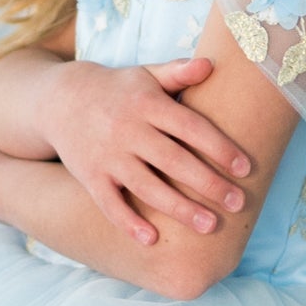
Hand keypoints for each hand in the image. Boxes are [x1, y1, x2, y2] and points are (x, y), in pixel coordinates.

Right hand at [45, 52, 253, 252]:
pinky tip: (153, 239)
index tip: (245, 168)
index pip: (191, 127)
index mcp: (148, 104)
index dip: (219, 147)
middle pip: (174, 161)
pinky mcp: (90, 177)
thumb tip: (211, 65)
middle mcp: (128, 130)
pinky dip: (129, 223)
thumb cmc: (118, 90)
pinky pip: (111, 204)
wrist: (60, 100)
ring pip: (148, 187)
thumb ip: (178, 72)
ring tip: (209, 227)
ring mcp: (108, 156)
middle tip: (237, 203)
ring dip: (180, 209)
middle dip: (208, 184)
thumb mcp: (146, 75)